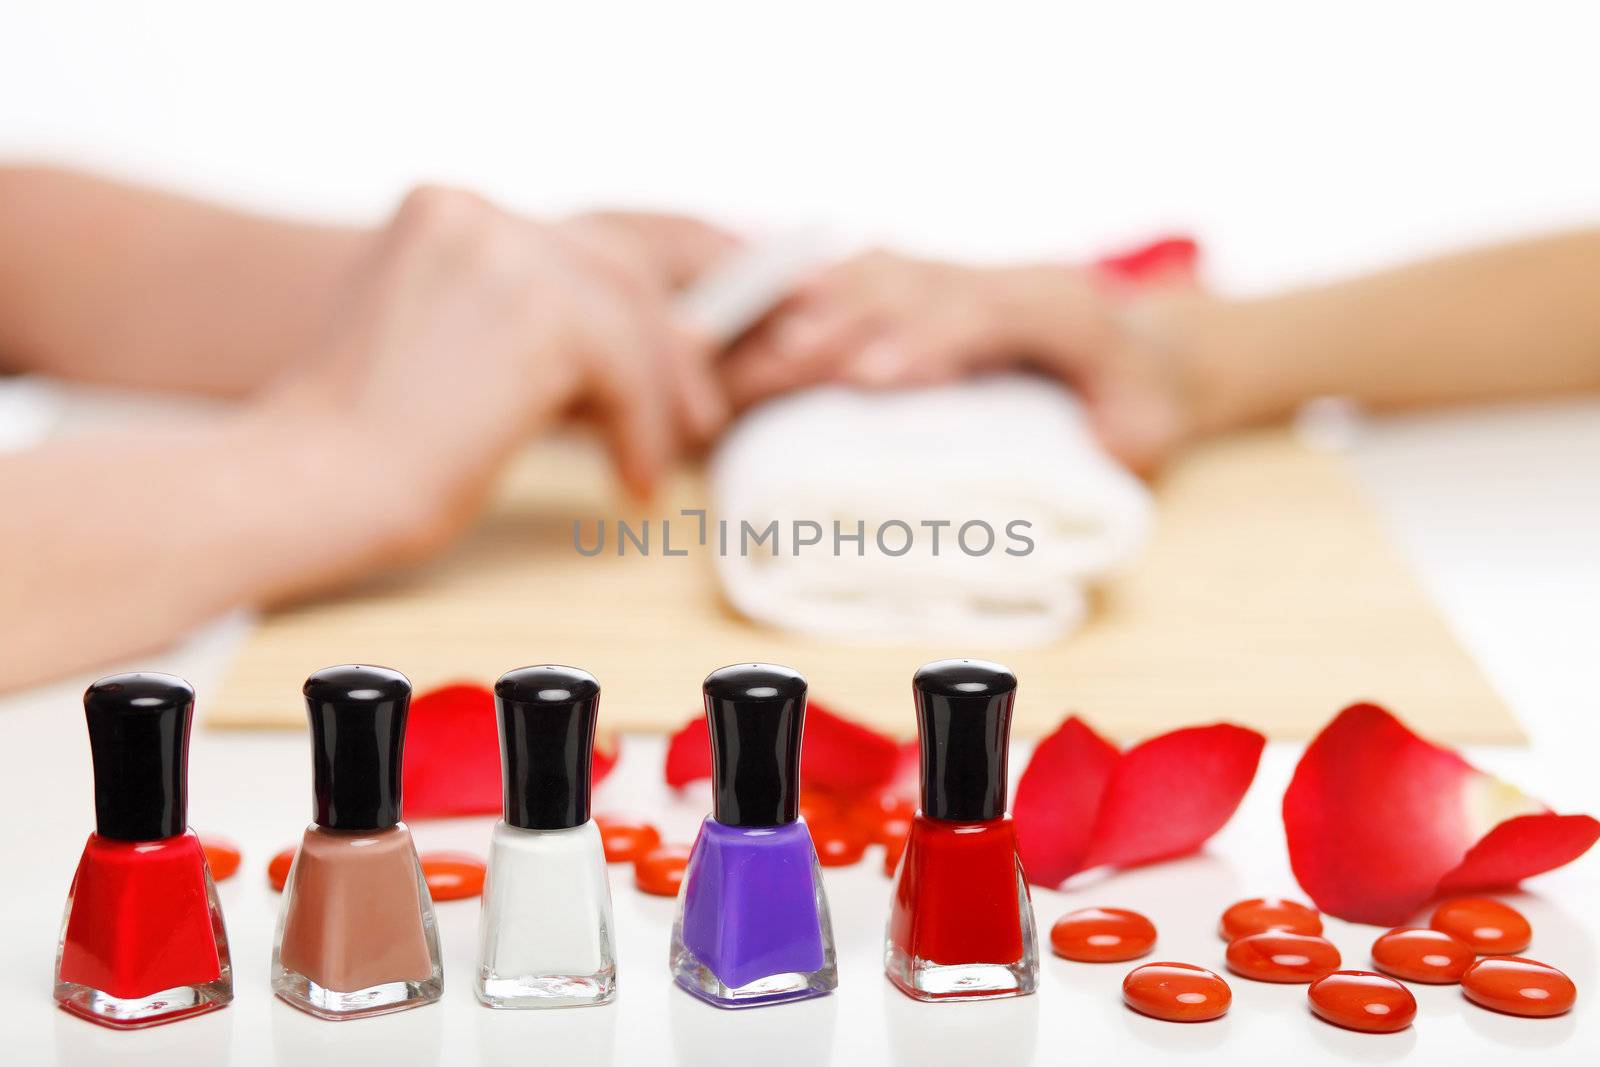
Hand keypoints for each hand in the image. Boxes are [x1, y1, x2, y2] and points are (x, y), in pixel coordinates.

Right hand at [259, 186, 715, 563]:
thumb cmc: (366, 446)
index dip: (636, 307)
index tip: (677, 359)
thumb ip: (528, 321)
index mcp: (444, 209)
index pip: (576, 247)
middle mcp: (474, 212)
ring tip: (659, 461)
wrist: (309, 485)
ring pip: (634, 318)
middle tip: (695, 416)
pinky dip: (644, 428)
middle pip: (618, 269)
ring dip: (663, 397)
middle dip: (667, 346)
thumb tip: (656, 339)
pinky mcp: (540, 315)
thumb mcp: (450, 348)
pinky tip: (631, 481)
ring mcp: (505, 254)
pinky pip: (630, 369)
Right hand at [719, 249, 1199, 471]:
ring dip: (820, 308)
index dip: (936, 338)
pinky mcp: (942, 282)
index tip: (874, 374)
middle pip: (924, 287)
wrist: (1155, 354)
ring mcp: (975, 273)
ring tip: (757, 345)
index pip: (1000, 314)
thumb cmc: (1143, 409)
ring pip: (889, 274)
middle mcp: (1017, 277)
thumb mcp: (1148, 437)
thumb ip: (1112, 447)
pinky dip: (819, 294)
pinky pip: (872, 275)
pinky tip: (765, 309)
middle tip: (784, 361)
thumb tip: (1056, 458)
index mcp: (1075, 311)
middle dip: (853, 322)